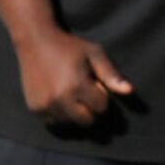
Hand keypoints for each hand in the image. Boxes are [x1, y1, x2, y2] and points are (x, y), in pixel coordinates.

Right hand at [16, 28, 133, 127]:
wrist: (35, 41)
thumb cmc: (70, 47)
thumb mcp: (94, 54)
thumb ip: (111, 74)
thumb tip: (129, 91)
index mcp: (76, 85)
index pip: (101, 107)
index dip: (101, 95)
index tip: (93, 82)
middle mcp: (59, 99)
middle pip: (87, 121)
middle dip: (90, 108)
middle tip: (83, 90)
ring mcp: (45, 106)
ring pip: (71, 123)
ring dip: (74, 113)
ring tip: (69, 91)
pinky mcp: (35, 109)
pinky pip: (55, 122)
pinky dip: (60, 114)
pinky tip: (58, 96)